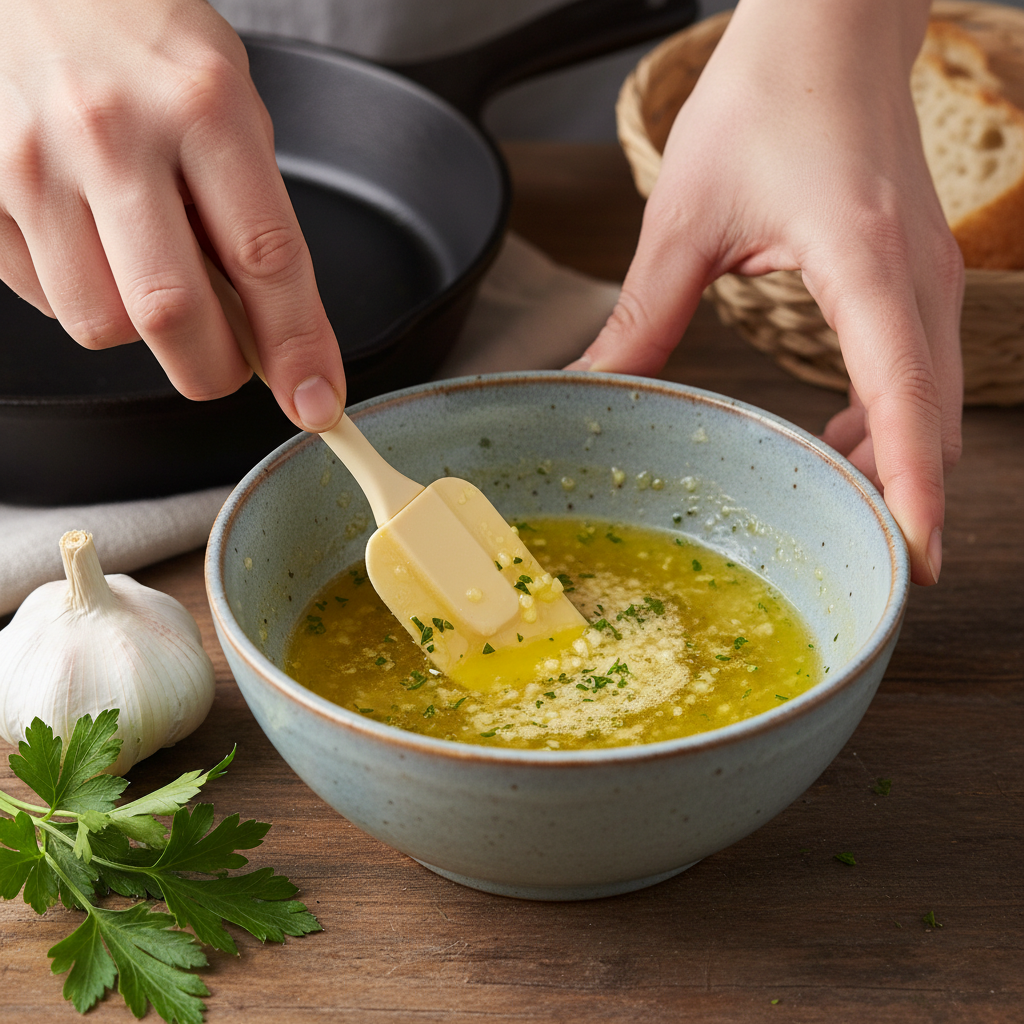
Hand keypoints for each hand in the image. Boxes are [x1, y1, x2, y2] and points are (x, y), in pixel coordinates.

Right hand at [0, 0, 344, 431]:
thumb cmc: (145, 42)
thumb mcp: (229, 103)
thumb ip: (253, 214)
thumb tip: (270, 330)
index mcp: (203, 107)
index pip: (266, 259)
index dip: (297, 348)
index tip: (316, 401)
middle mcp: (113, 133)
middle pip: (173, 314)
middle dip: (215, 370)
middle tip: (228, 365)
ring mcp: (34, 161)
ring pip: (101, 324)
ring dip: (142, 329)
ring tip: (148, 270)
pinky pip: (44, 301)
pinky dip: (83, 298)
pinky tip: (93, 247)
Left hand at [569, 0, 962, 584]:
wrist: (829, 32)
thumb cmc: (765, 103)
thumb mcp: (684, 217)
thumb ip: (643, 315)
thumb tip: (593, 387)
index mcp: (865, 262)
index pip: (902, 394)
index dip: (911, 484)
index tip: (914, 557)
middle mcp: (917, 280)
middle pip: (928, 418)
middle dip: (907, 501)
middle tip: (865, 573)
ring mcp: (928, 281)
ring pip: (930, 403)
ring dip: (892, 467)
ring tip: (839, 522)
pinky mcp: (917, 281)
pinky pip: (917, 374)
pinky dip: (887, 425)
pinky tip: (837, 447)